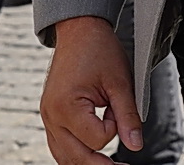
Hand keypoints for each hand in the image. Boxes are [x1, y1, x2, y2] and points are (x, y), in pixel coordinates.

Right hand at [40, 16, 141, 163]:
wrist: (79, 31)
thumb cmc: (98, 50)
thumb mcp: (120, 82)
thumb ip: (128, 116)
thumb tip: (136, 145)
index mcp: (66, 106)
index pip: (97, 139)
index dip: (114, 127)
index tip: (116, 106)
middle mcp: (51, 116)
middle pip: (76, 158)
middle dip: (101, 164)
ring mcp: (48, 117)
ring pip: (65, 157)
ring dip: (87, 162)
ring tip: (109, 164)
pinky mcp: (50, 116)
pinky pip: (59, 146)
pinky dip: (76, 153)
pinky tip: (92, 154)